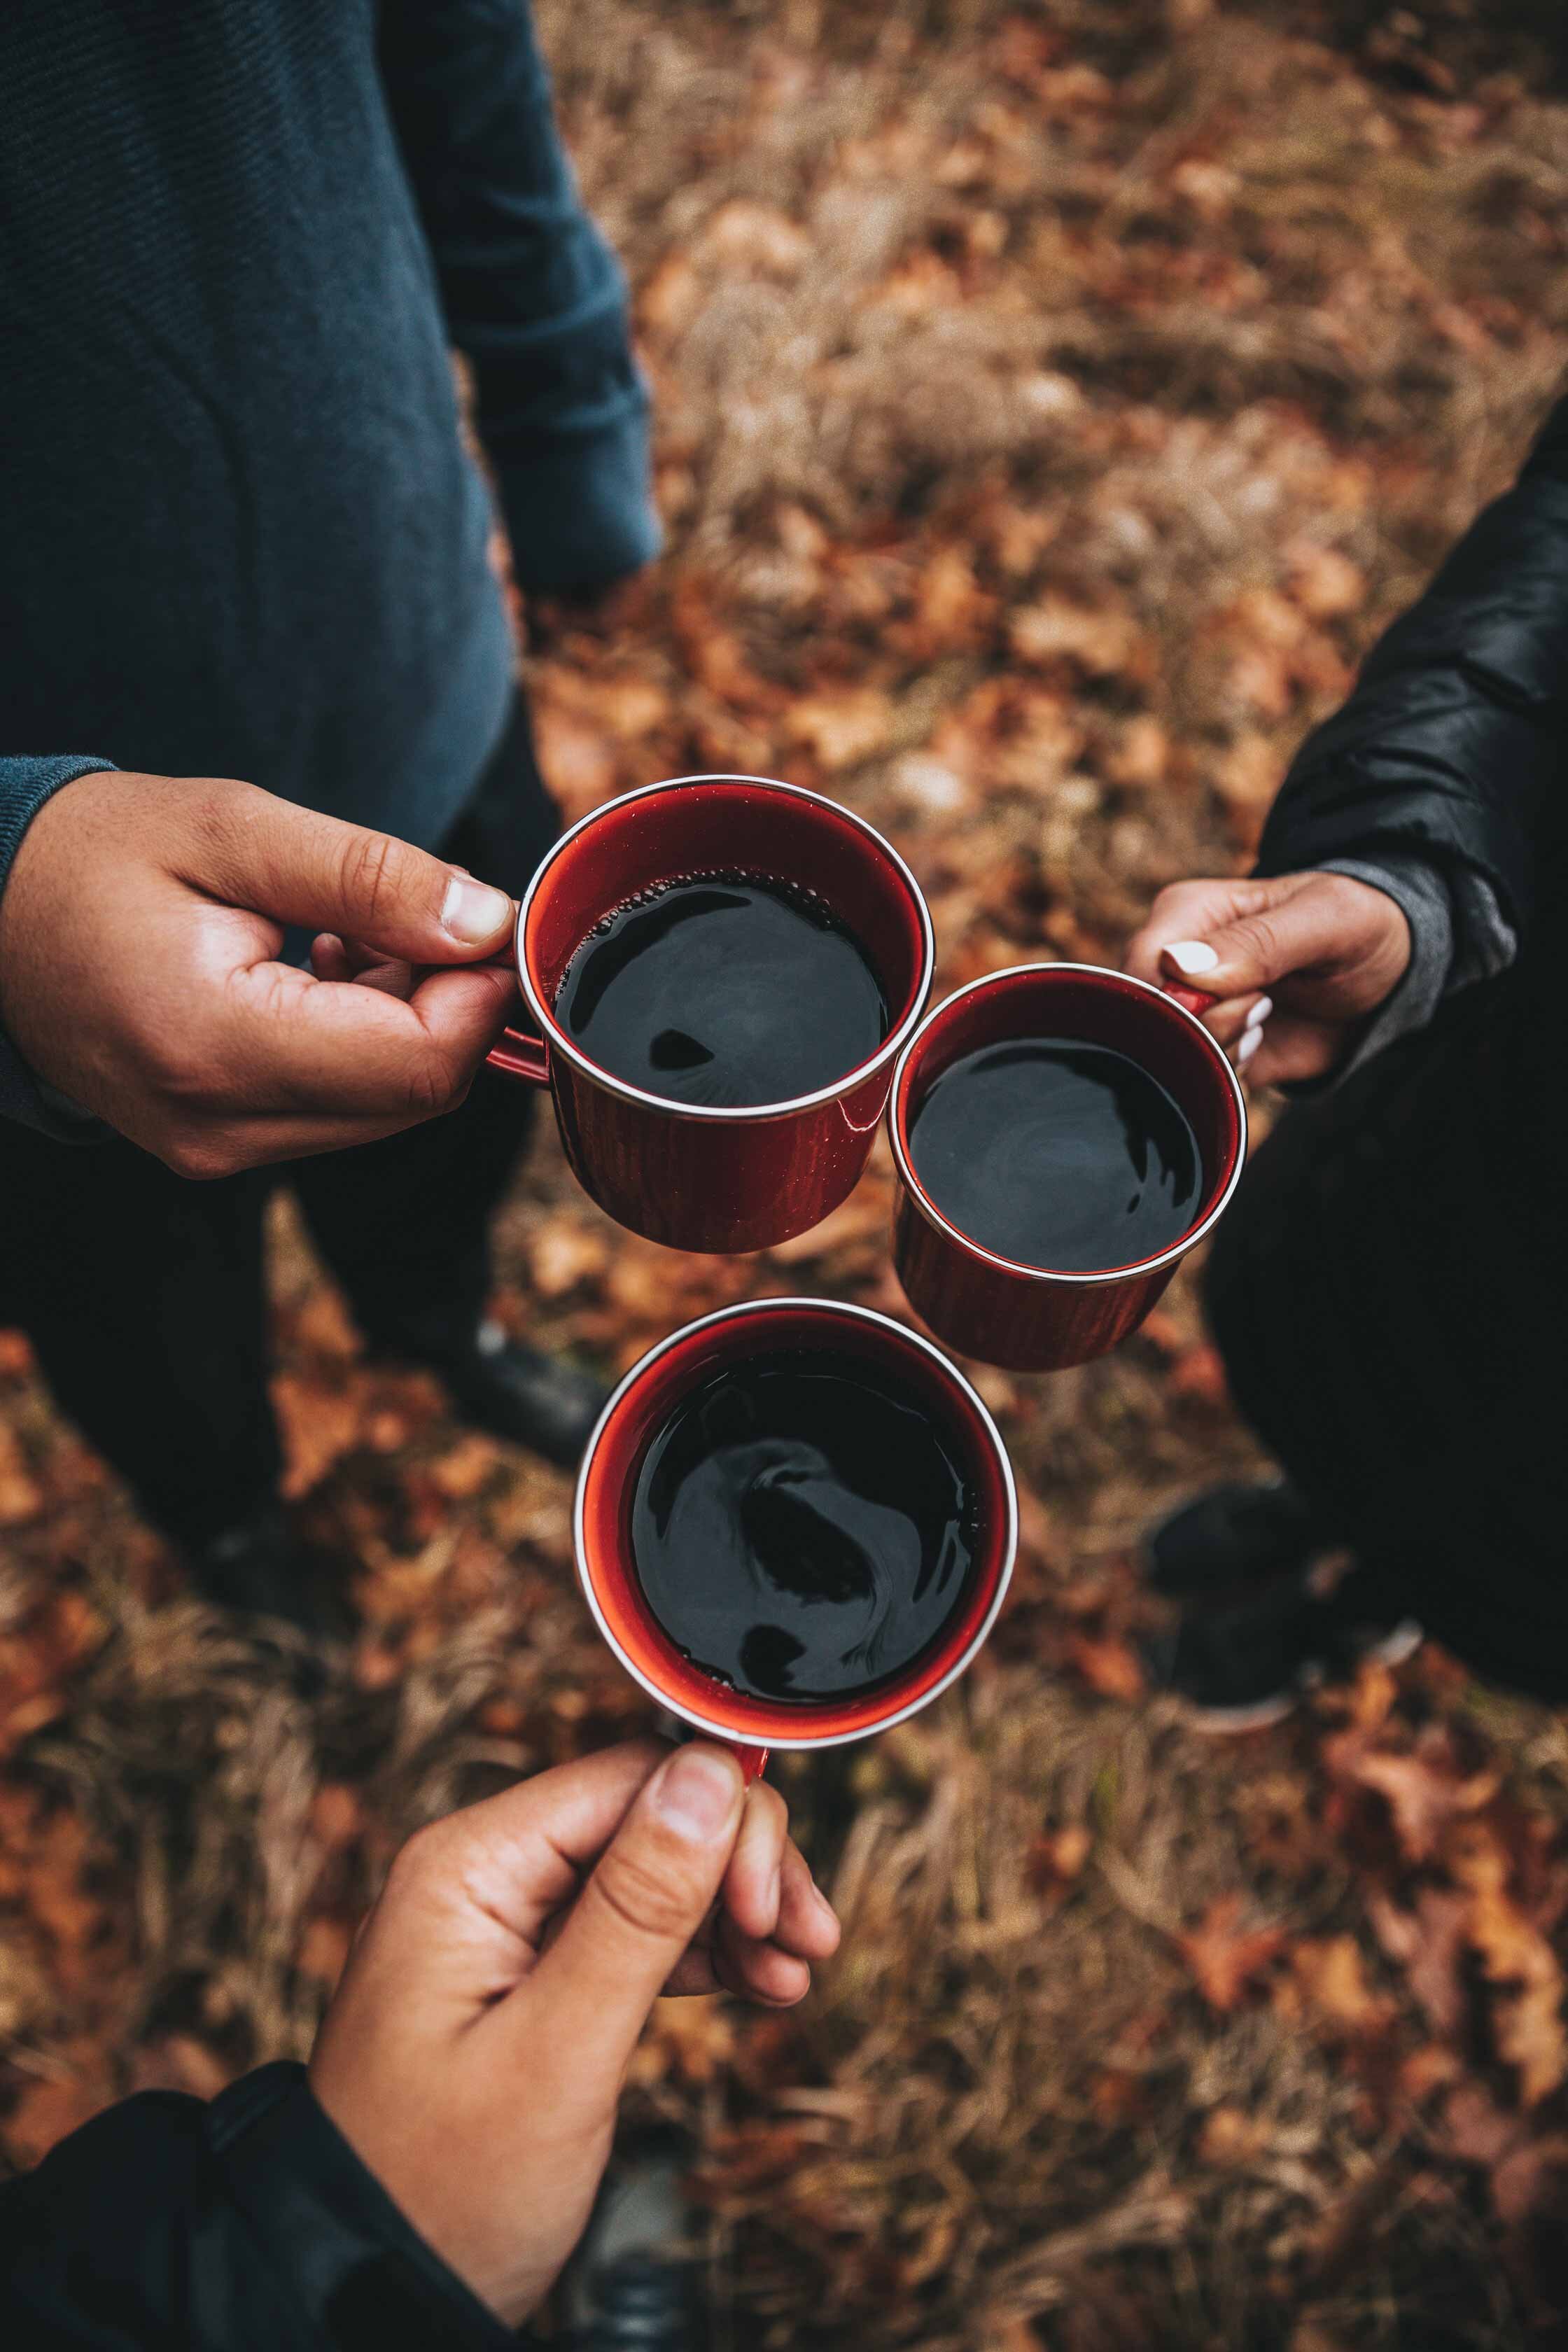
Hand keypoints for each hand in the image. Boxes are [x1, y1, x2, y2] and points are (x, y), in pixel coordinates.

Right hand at [0, 771, 519, 1174]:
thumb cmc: (92, 856)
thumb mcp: (234, 831)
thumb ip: (369, 879)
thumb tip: (487, 924)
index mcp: (214, 1045)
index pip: (417, 1065)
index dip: (479, 995)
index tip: (484, 922)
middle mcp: (217, 1125)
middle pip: (412, 1095)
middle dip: (445, 1005)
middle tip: (409, 914)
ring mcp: (214, 1148)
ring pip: (384, 1108)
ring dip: (402, 1022)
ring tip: (338, 935)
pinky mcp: (217, 1147)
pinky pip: (337, 1110)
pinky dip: (359, 1044)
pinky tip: (313, 973)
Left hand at [308, 1740, 839, 2326]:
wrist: (376, 2291)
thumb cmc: (441, 2189)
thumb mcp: (555, 2050)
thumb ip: (636, 1908)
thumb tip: (708, 1772)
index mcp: (469, 1866)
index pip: (630, 1779)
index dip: (722, 1824)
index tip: (776, 1907)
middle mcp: (486, 1874)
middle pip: (651, 1817)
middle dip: (740, 1869)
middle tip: (805, 1944)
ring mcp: (509, 1925)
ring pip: (655, 1870)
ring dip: (734, 1912)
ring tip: (793, 1973)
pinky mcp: (533, 1974)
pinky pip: (635, 1929)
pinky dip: (703, 1951)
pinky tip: (760, 1982)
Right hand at [1123, 869, 1410, 1084]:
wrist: (1383, 973)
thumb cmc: (1352, 924)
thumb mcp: (1324, 920)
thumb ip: (1257, 943)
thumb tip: (1178, 967)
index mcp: (1184, 916)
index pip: (1141, 967)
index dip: (1182, 999)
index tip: (1251, 996)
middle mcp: (1172, 965)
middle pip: (1147, 1019)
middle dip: (1206, 1031)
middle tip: (1263, 1009)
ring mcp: (1188, 1011)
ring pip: (1168, 1057)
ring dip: (1221, 1054)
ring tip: (1265, 1019)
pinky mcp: (1208, 1052)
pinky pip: (1194, 1081)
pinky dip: (1227, 1077)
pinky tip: (1259, 1043)